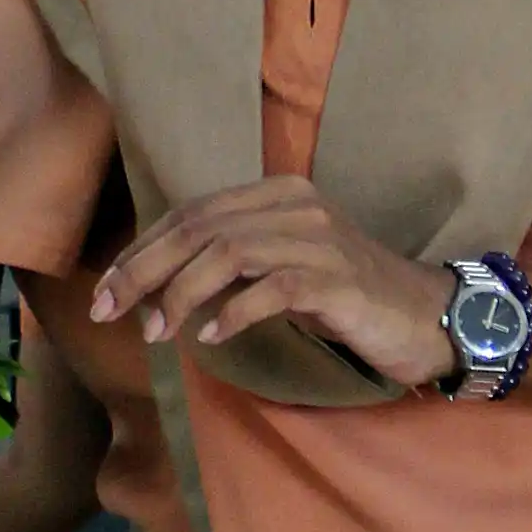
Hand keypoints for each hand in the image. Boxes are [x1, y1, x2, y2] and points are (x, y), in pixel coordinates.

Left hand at [93, 180, 456, 389]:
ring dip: (182, 294)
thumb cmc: (346, 298)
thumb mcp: (281, 268)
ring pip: (230, 254)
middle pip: (200, 229)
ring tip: (159, 331)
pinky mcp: (340, 279)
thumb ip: (231, 262)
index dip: (142, 250)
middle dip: (145, 270)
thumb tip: (157, 284)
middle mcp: (297, 206)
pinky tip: (213, 337)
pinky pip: (275, 288)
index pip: (191, 213)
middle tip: (110, 311)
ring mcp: (321, 240)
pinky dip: (235, 312)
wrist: (426, 316)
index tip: (105, 291)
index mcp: (277, 194)